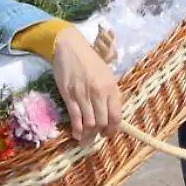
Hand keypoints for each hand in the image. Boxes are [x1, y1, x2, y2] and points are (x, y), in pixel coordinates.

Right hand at [51, 27, 123, 142]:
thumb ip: (111, 93)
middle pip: (102, 122)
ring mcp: (83, 95)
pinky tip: (77, 134)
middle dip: (100, 133)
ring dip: (88, 134)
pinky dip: (77, 129)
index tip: (108, 133)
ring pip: (89, 123)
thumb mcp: (107, 74)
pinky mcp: (69, 95)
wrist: (69, 47)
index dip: (113, 129)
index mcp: (111, 87)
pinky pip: (75, 117)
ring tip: (86, 138)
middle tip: (96, 136)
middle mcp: (99, 93)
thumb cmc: (90, 60)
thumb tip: (112, 112)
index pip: (116, 116)